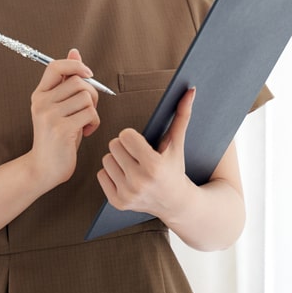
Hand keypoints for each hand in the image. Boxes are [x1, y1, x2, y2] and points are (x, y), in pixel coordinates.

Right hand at [27, 49, 100, 186]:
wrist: (43, 168)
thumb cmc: (55, 136)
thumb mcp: (59, 105)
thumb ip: (66, 80)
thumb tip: (74, 52)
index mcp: (39, 94)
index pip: (55, 67)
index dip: (75, 65)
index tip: (87, 74)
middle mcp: (41, 103)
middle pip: (78, 82)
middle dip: (91, 93)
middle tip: (87, 109)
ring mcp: (50, 116)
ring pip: (86, 97)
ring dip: (93, 110)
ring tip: (84, 122)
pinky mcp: (61, 129)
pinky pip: (90, 114)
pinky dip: (94, 123)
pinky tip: (85, 132)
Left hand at [97, 87, 195, 217]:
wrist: (176, 202)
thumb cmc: (174, 167)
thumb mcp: (177, 142)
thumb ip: (182, 114)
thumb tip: (190, 90)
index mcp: (154, 166)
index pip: (125, 136)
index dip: (132, 136)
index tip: (140, 142)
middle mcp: (140, 182)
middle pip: (113, 146)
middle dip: (124, 147)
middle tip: (136, 154)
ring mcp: (128, 194)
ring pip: (106, 160)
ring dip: (117, 159)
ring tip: (132, 165)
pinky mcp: (118, 202)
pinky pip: (101, 175)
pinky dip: (111, 174)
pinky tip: (126, 177)